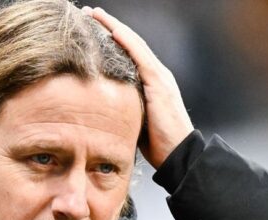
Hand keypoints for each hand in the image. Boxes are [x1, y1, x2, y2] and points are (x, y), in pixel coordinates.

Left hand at [84, 6, 193, 168]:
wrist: (179, 156)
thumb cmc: (157, 145)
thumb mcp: (134, 121)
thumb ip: (121, 108)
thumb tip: (97, 108)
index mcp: (150, 82)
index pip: (128, 52)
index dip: (109, 37)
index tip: (90, 25)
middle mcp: (157, 75)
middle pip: (129, 42)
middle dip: (108, 25)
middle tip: (87, 12)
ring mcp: (160, 77)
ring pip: (134, 44)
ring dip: (114, 27)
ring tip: (94, 14)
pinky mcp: (160, 85)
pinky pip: (141, 58)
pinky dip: (127, 43)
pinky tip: (113, 31)